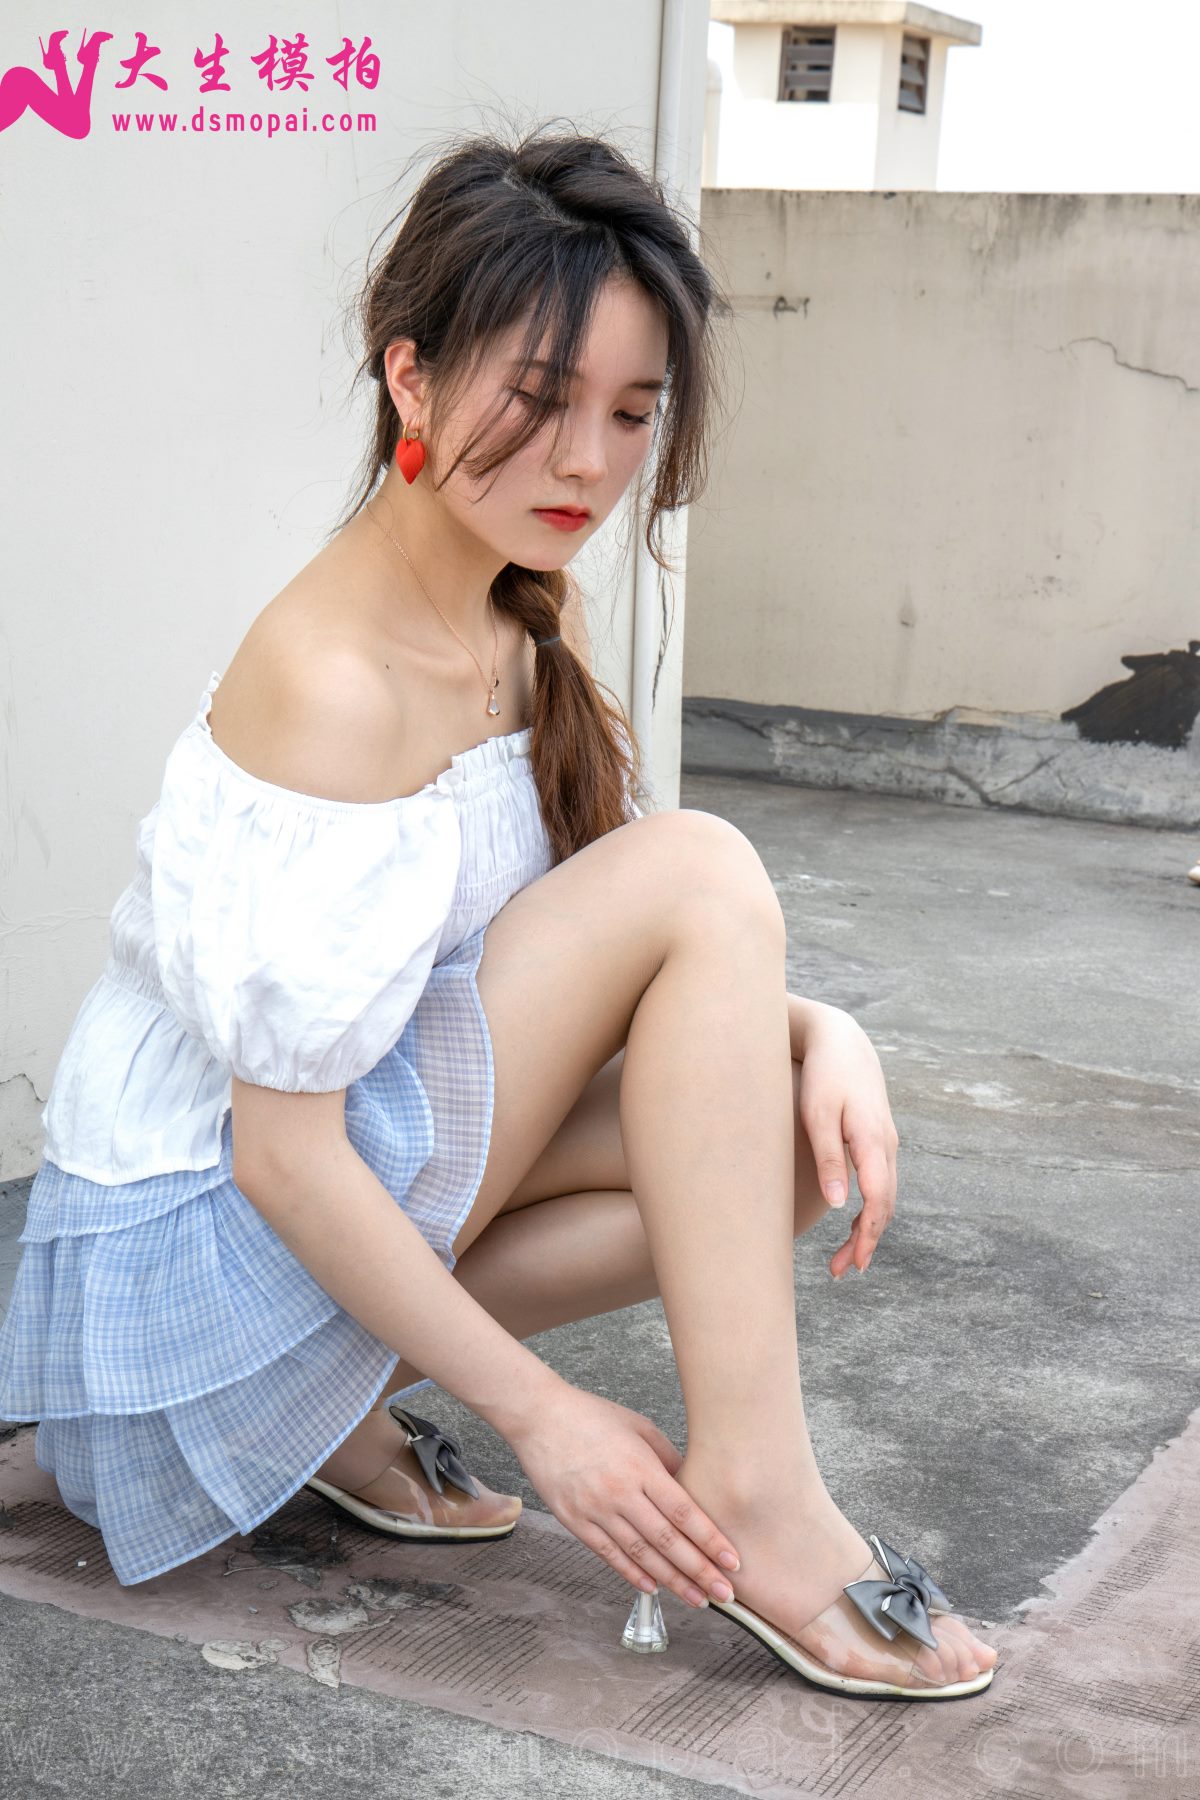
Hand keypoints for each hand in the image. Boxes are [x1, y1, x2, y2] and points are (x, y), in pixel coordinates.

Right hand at [505, 1380, 741, 1608]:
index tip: (734, 1562)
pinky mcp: (574, 1521)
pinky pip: (608, 1554)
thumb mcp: (639, 1427)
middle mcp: (620, 1492)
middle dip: (700, 1571)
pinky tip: (653, 1587)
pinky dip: (632, 1574)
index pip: (684, 1513)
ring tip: (697, 1599)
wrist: (539, 1417)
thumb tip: (694, 1487)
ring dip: (672, 1581)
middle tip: (726, 1595)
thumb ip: (667, 1459)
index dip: (711, 1541)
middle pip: (667, 1540)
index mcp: (640, 1467)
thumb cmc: (591, 1416)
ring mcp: (595, 1509)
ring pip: (641, 1554)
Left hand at [794, 1003, 898, 1277]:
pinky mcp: (877, 1140)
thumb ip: (829, 1158)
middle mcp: (887, 1145)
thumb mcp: (818, 1114)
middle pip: (885, 1204)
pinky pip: (880, 1182)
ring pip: (885, 1196)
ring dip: (868, 1228)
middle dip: (865, 1241)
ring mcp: (886, 1142)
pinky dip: (870, 1208)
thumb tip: (840, 1204)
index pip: (878, 1199)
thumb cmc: (824, 1075)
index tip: (853, 1263)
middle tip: (841, 1271)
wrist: (843, 1040)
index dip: (867, 1234)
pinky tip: (853, 1222)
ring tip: (843, 1259)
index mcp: (873, 1140)